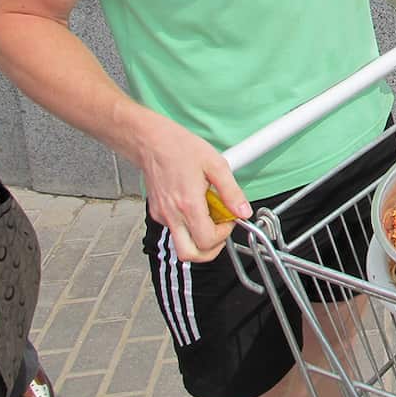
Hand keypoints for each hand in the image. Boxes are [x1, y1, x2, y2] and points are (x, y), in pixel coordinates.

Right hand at [139, 113, 250, 261]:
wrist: (152, 142)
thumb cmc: (180, 148)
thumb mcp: (216, 165)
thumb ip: (231, 192)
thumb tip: (244, 211)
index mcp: (188, 204)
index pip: (207, 241)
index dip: (223, 236)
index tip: (229, 220)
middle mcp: (172, 215)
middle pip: (190, 254)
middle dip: (209, 250)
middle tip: (220, 231)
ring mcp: (162, 215)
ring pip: (181, 244)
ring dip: (198, 238)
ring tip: (208, 214)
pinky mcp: (157, 212)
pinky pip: (174, 230)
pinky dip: (188, 225)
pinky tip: (195, 205)